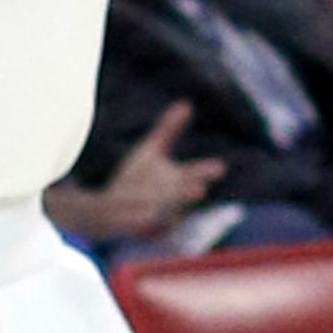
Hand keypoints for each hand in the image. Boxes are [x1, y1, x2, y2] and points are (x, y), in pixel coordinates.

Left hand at [91, 102, 224, 241]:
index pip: (195, 173)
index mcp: (177, 178)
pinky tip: (147, 217)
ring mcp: (157, 214)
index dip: (206, 171)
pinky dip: (148, 222)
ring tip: (168, 200)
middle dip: (190, 191)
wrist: (111, 207)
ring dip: (168, 207)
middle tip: (200, 189)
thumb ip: (169, 128)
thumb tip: (186, 103)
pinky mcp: (141, 228)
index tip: (221, 167)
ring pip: (166, 211)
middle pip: (183, 195)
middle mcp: (171, 198)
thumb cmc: (137, 177)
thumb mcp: (152, 149)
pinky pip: (147, 227)